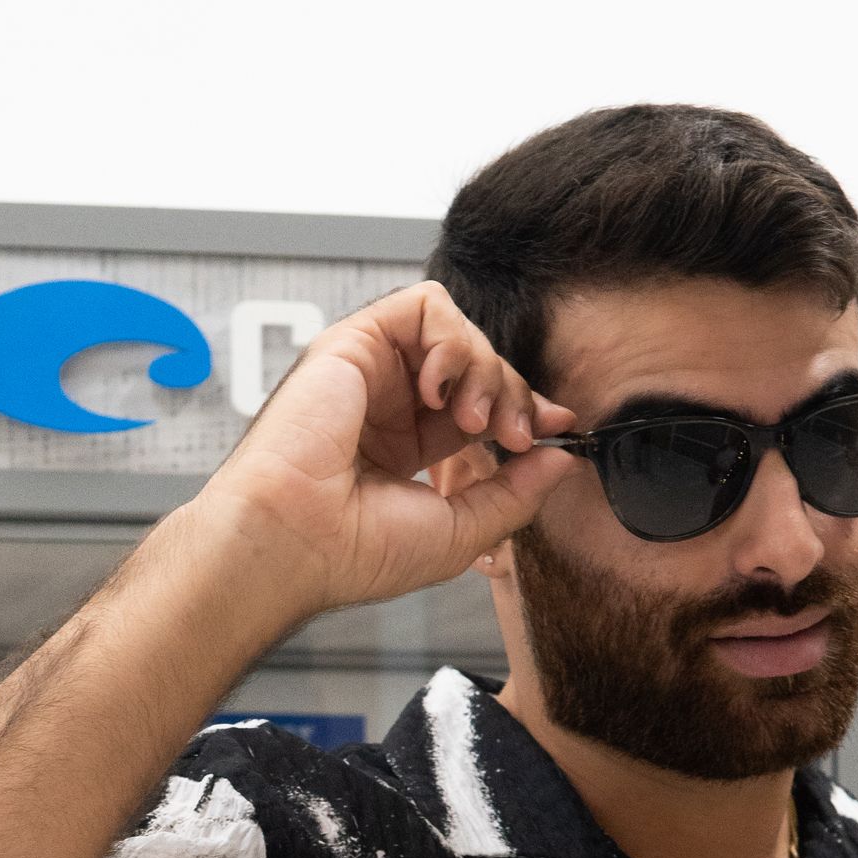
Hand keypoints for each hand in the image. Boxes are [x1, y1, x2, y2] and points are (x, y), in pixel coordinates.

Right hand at [192, 280, 578, 618]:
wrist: (295, 541)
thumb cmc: (353, 551)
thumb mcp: (461, 530)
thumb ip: (516, 492)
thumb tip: (562, 458)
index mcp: (405, 447)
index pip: (480, 406)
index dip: (524, 408)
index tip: (558, 428)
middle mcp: (388, 405)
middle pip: (478, 366)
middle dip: (512, 394)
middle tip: (514, 436)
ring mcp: (371, 372)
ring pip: (458, 332)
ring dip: (484, 368)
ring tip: (472, 420)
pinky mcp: (354, 342)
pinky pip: (426, 306)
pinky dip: (451, 339)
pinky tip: (438, 390)